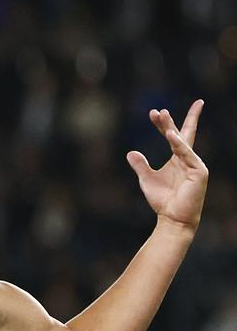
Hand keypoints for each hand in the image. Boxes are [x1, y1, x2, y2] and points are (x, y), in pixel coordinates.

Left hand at [127, 100, 207, 232]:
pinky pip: (187, 155)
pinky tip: (170, 134)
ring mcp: (195, 164)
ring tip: (161, 115)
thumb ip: (140, 165)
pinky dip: (179, 145)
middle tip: (157, 111)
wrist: (173, 219)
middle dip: (168, 122)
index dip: (164, 124)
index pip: (173, 135)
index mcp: (178, 159)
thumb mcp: (147, 180)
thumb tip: (130, 152)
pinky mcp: (199, 172)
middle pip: (179, 134)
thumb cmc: (162, 200)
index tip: (155, 112)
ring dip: (171, 129)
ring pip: (182, 142)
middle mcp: (188, 159)